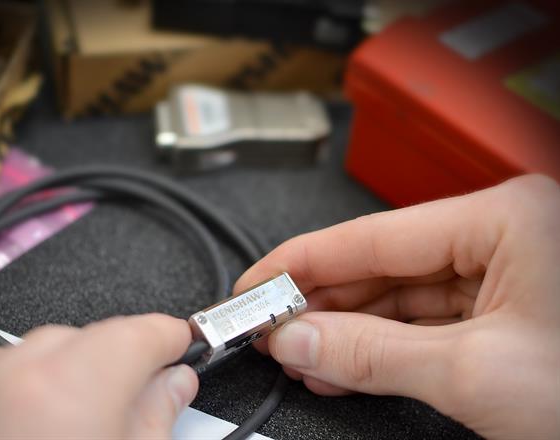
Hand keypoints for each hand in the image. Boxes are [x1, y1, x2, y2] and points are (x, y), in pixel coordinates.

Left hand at [0, 314, 197, 438]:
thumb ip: (158, 418)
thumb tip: (175, 385)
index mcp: (73, 388)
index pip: (140, 332)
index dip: (169, 339)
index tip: (179, 345)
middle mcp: (16, 374)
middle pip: (92, 340)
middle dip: (119, 366)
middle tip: (136, 405)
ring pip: (46, 352)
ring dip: (70, 378)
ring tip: (73, 432)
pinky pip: (3, 370)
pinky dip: (26, 389)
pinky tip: (31, 433)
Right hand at [235, 174, 559, 438]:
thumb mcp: (475, 373)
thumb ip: (374, 353)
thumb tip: (301, 339)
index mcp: (505, 219)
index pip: (371, 236)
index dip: (303, 262)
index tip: (257, 283)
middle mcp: (503, 234)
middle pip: (382, 263)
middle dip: (322, 302)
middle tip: (271, 326)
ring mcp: (505, 271)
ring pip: (400, 295)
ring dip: (347, 328)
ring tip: (300, 354)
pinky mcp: (505, 308)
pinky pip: (424, 320)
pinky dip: (381, 345)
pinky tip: (343, 362)